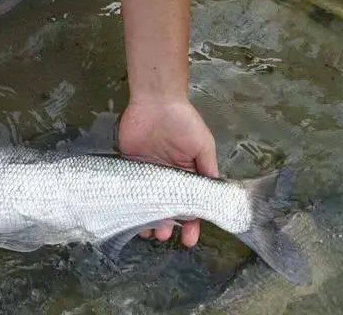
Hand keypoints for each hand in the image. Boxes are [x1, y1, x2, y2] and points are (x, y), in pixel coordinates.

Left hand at [118, 97, 217, 247]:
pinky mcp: (129, 166)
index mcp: (187, 174)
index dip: (192, 225)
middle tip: (163, 235)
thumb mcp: (202, 145)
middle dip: (166, 225)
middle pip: (166, 208)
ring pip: (146, 203)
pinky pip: (128, 189)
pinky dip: (129, 203)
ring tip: (147, 231)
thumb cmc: (183, 122)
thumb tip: (214, 194)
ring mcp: (147, 174)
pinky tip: (129, 215)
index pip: (190, 205)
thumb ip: (207, 169)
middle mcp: (167, 178)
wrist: (155, 101)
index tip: (190, 241)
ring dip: (147, 219)